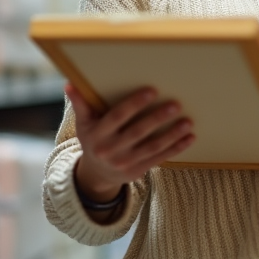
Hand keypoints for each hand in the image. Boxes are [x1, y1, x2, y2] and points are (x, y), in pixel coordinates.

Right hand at [67, 83, 194, 201]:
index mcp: (98, 134)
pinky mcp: (138, 171)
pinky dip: (176, 148)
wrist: (96, 174)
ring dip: (172, 134)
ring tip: (188, 122)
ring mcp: (125, 162)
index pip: (118, 116)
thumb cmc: (93, 140)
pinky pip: (159, 158)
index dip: (134, 104)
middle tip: (176, 104)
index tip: (152, 91)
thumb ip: (81, 104)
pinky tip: (189, 138)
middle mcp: (110, 150)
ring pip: (152, 146)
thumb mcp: (84, 124)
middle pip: (138, 132)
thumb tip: (69, 83)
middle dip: (157, 118)